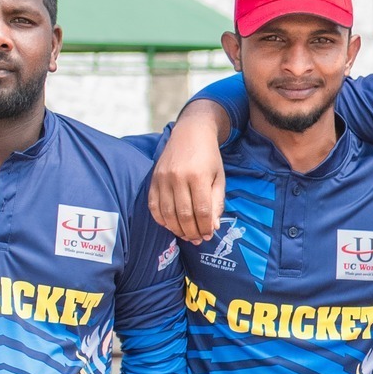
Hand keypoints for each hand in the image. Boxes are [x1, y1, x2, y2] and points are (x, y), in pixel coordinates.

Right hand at [148, 101, 232, 242]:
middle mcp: (178, 177)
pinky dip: (161, 219)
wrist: (190, 133)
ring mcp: (162, 178)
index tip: (209, 235)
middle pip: (183, 215)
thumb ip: (216, 202)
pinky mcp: (153, 179)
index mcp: (198, 176)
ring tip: (187, 235)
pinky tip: (171, 225)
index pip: (201, 210)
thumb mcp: (219, 178)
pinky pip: (153, 205)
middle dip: (192, 232)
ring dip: (177, 229)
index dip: (205, 227)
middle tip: (198, 239)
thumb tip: (212, 226)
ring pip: (167, 213)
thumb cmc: (209, 158)